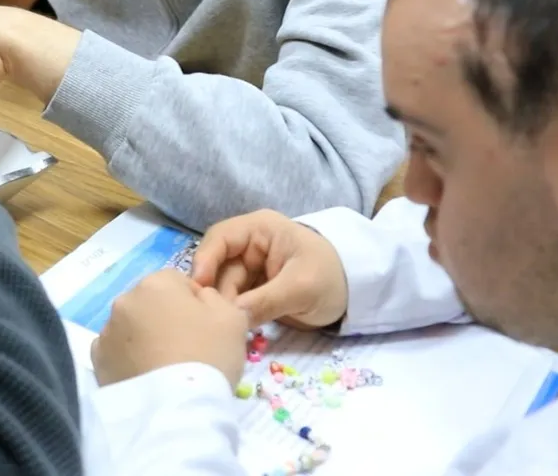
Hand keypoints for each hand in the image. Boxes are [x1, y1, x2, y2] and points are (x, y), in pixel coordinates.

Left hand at [92, 269, 248, 386]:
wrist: (176, 408)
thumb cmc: (208, 355)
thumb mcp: (231, 318)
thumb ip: (214, 297)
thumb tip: (199, 297)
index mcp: (156, 283)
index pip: (177, 282)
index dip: (194, 304)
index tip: (204, 329)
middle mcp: (125, 300)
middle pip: (151, 303)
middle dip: (165, 319)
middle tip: (185, 349)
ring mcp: (107, 331)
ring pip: (131, 327)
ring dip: (145, 339)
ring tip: (164, 367)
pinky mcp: (97, 361)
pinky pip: (117, 352)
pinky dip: (129, 359)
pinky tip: (146, 377)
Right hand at [190, 210, 348, 329]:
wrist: (358, 294)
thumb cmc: (333, 278)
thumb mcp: (302, 288)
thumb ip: (265, 301)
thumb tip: (230, 317)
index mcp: (261, 229)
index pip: (220, 238)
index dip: (205, 261)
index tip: (198, 289)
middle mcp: (250, 246)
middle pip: (219, 266)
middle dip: (218, 292)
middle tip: (220, 321)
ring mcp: (251, 268)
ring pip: (224, 287)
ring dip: (225, 307)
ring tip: (228, 328)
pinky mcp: (255, 290)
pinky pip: (235, 300)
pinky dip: (233, 314)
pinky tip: (233, 328)